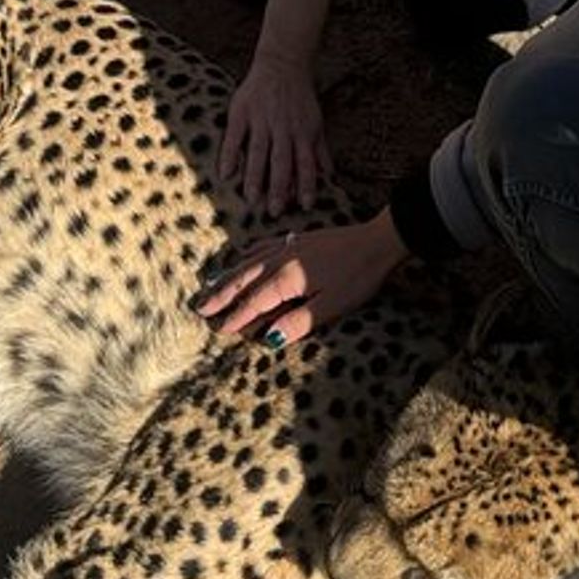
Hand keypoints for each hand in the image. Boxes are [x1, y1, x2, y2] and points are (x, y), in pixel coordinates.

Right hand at [195, 210, 408, 345]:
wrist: (378, 241)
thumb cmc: (358, 276)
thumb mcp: (330, 306)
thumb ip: (297, 323)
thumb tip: (268, 340)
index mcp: (286, 279)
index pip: (254, 303)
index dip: (236, 318)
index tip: (219, 330)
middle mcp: (280, 260)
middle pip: (243, 280)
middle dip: (221, 295)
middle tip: (200, 308)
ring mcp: (288, 246)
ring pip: (249, 262)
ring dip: (229, 275)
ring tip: (210, 285)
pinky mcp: (299, 239)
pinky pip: (263, 245)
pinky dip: (248, 253)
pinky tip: (243, 255)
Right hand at [219, 55, 330, 215]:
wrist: (282, 64)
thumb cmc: (299, 99)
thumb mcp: (315, 122)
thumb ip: (320, 150)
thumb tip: (329, 176)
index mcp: (302, 132)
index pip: (306, 163)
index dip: (307, 184)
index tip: (306, 205)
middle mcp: (283, 128)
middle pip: (282, 162)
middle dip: (279, 187)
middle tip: (275, 211)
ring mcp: (261, 120)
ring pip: (259, 152)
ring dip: (255, 176)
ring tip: (251, 199)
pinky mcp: (242, 111)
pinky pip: (235, 136)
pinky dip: (230, 154)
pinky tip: (226, 173)